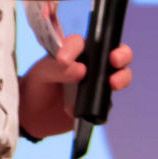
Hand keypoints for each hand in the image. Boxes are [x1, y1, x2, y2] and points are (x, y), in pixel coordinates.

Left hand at [19, 33, 133, 139]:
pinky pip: (109, 101)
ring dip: (123, 77)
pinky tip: (90, 108)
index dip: (74, 48)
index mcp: (75, 52)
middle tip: (115, 60)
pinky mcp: (100, 102)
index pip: (80, 43)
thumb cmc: (37, 86)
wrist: (34, 116)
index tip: (63, 60)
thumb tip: (82, 70)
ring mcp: (98, 83)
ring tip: (113, 84)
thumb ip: (56, 69)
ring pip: (121, 75)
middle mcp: (92, 64)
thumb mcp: (40, 73)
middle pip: (116, 52)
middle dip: (122, 54)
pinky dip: (104, 103)